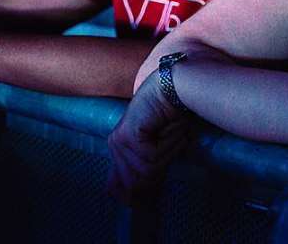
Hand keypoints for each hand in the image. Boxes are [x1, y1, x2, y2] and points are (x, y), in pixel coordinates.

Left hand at [107, 71, 192, 204]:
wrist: (173, 87)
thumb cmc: (171, 116)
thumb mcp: (160, 148)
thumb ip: (149, 169)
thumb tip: (138, 200)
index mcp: (118, 148)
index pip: (116, 188)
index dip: (134, 196)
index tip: (145, 200)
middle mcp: (115, 145)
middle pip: (136, 184)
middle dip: (158, 171)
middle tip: (169, 147)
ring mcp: (120, 141)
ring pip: (147, 171)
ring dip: (167, 154)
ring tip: (170, 133)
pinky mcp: (128, 137)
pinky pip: (152, 158)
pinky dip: (167, 146)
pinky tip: (168, 127)